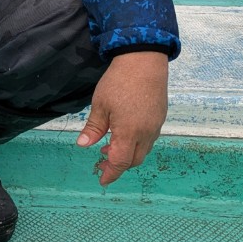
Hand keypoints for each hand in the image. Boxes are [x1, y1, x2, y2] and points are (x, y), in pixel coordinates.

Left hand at [75, 51, 169, 185]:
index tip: (102, 180)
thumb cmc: (119, 82)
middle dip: (118, 166)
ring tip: (108, 147)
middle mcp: (146, 133)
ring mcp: (155, 126)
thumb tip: (83, 145)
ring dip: (128, 154)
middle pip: (134, 160)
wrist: (145, 61)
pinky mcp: (159, 117)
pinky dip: (136, 144)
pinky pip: (149, 139)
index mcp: (129, 132)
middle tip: (101, 162)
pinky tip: (123, 134)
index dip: (111, 173)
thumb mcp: (100, 105)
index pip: (120, 162)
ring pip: (143, 150)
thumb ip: (94, 128)